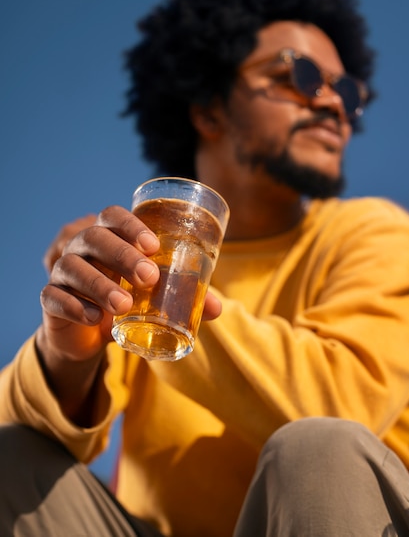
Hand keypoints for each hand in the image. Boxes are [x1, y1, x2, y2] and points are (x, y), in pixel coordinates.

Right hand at [39, 206, 221, 362]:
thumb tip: (218, 308)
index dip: (130, 225)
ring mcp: (62, 271)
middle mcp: (82, 247)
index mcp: (109, 236)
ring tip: (124, 305)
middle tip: (148, 278)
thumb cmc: (126, 300)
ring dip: (99, 284)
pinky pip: (54, 296)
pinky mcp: (50, 299)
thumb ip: (183, 296)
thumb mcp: (153, 296)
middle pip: (94, 237)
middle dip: (121, 254)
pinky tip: (94, 318)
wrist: (88, 332)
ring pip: (72, 266)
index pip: (112, 216)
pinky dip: (74, 306)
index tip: (153, 245)